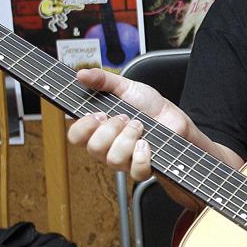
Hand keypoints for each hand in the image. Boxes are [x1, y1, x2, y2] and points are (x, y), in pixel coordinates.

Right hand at [66, 68, 194, 181]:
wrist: (172, 116)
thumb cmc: (146, 104)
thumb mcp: (124, 86)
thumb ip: (102, 79)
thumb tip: (81, 74)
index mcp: (97, 129)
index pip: (75, 137)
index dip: (83, 127)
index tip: (98, 115)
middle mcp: (106, 147)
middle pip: (94, 148)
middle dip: (112, 128)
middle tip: (125, 117)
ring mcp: (124, 160)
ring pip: (114, 160)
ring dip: (128, 138)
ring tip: (139, 126)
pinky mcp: (142, 168)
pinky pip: (136, 172)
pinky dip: (142, 156)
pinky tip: (146, 143)